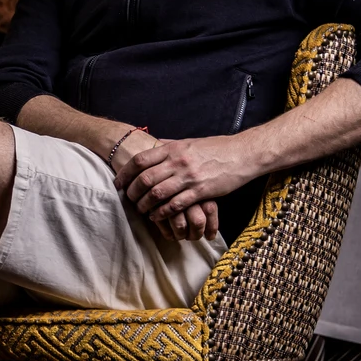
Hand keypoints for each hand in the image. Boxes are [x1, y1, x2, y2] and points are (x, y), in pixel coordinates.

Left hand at [114, 134, 264, 234]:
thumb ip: (168, 146)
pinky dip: (162, 213)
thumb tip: (150, 146)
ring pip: (157, 193)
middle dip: (132, 192)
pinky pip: (175, 205)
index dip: (125, 173)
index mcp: (173, 149)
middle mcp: (178, 162)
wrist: (242, 154)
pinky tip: (157, 216)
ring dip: (145, 205)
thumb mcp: (188, 143)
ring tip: (141, 210)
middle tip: (128, 199)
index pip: (140, 160)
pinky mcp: (201, 191)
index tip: (118, 183)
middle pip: (145, 179)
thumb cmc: (215, 148)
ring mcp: (189, 177)